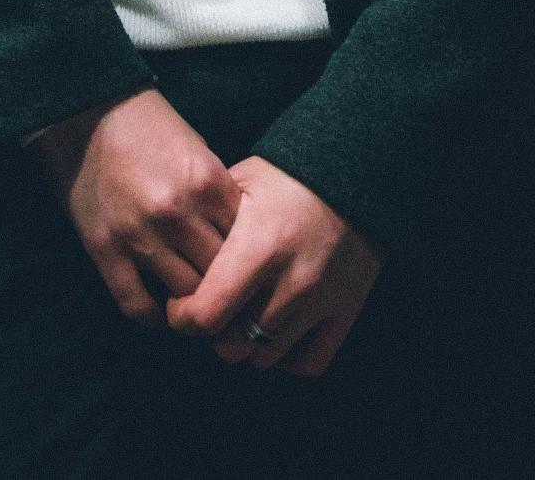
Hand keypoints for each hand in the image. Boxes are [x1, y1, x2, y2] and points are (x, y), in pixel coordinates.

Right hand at [28, 89, 240, 324]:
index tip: (247, 269)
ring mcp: (139, 234)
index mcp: (208, 183)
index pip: (247, 244)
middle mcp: (178, 212)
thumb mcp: (198, 148)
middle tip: (227, 295)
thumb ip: (218, 194)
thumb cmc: (148, 124)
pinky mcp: (104, 249)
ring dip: (192, 302)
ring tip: (196, 305)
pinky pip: (136, 304)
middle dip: (226, 286)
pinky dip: (153, 317)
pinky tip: (162, 312)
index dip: (249, 260)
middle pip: (220, 274)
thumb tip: (239, 239)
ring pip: (185, 294)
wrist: (87, 109)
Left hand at [164, 156, 382, 376]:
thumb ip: (209, 219)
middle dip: (211, 334)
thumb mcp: (244, 181)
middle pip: (232, 346)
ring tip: (239, 318)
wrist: (358, 171)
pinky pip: (309, 362)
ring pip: (266, 357)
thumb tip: (176, 250)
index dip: (182, 316)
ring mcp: (321, 302)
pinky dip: (287, 358)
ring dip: (246, 345)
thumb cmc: (292, 174)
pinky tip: (274, 334)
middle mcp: (291, 283)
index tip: (179, 303)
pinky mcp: (346, 311)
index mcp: (259, 247)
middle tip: (209, 311)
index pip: (206, 315)